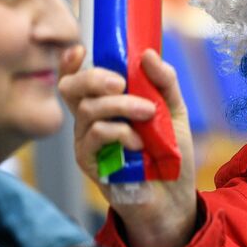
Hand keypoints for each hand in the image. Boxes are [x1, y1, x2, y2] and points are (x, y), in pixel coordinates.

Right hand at [58, 46, 197, 246]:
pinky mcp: (89, 163)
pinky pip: (96, 135)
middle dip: (95, 78)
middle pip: (71, 88)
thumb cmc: (170, 154)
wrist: (174, 197)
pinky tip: (140, 145)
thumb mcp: (173, 111)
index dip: (71, 63)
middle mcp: (89, 120)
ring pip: (89, 109)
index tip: (81, 49)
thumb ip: (164, 82)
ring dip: (122, 106)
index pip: (77, 79)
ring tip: (149, 114)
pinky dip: (122, 133)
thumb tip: (147, 54)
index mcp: (106, 104)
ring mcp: (86, 142)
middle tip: (121, 83)